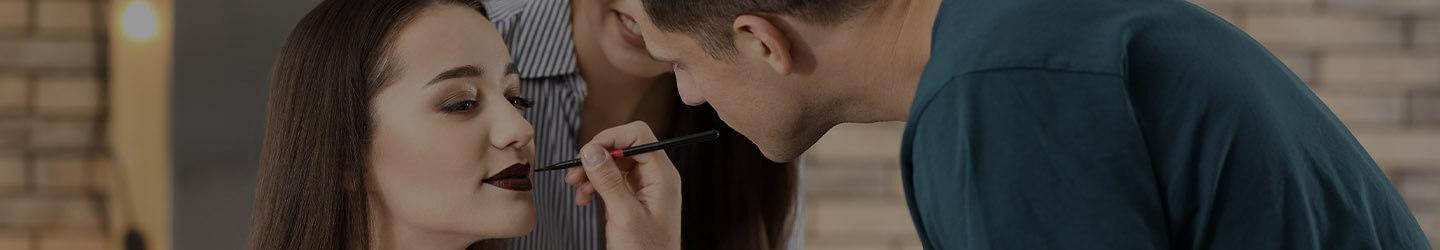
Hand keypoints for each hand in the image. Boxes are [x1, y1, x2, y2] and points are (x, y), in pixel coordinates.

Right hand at [565, 121, 680, 249]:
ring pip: (614, 164)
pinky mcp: (632, 199)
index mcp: (662, 176)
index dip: (610, 138)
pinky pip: (611, 181)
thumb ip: (608, 181)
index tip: (587, 152)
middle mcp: (655, 177)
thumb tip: (591, 150)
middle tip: (574, 172)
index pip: (638, 136)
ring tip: (575, 187)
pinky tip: (583, 198)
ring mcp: (644, 187)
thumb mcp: (624, 215)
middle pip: (623, 147)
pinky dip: (594, 185)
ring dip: (591, 172)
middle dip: (596, 157)